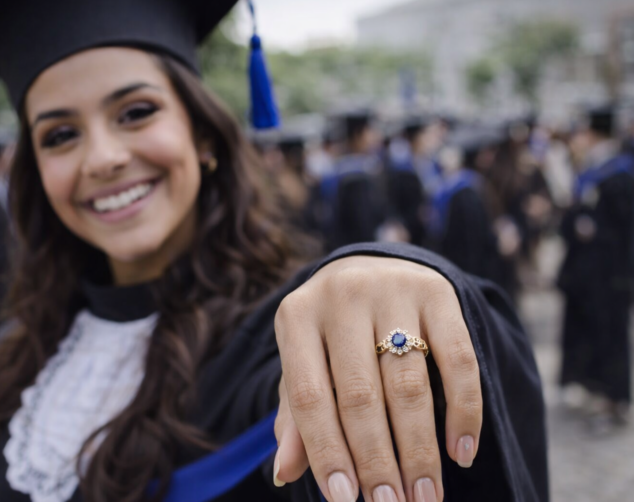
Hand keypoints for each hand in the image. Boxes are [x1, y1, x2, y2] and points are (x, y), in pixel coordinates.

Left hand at [273, 256, 481, 501]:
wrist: (369, 270)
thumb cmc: (329, 335)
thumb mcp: (304, 364)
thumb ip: (294, 415)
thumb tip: (284, 472)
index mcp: (297, 316)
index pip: (308, 395)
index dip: (326, 451)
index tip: (344, 500)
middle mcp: (342, 295)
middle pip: (360, 394)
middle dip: (376, 461)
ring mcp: (392, 288)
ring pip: (408, 384)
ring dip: (419, 450)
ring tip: (424, 496)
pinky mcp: (437, 292)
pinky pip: (459, 360)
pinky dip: (463, 411)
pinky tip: (460, 452)